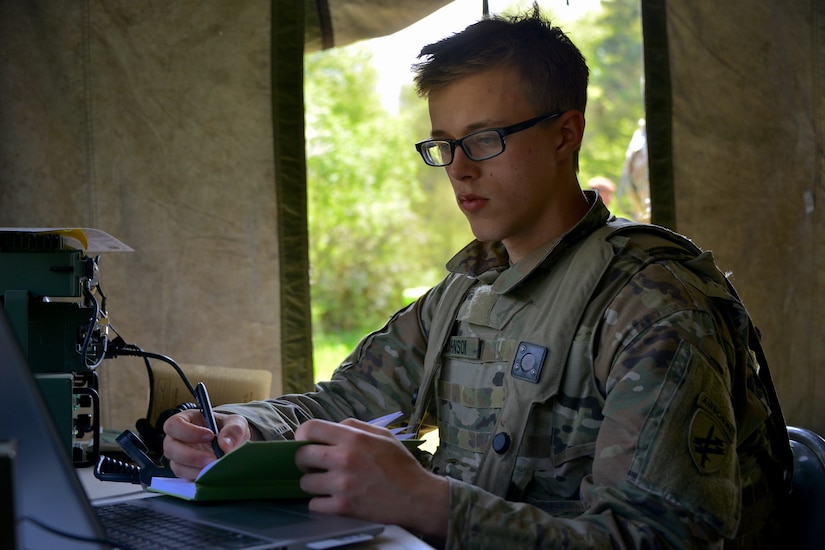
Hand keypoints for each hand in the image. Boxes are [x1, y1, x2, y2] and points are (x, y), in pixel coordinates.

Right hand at [162, 409, 251, 479]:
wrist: (233, 444)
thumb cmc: (229, 429)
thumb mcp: (236, 423)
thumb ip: (233, 430)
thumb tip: (225, 444)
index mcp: (186, 420)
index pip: (174, 424)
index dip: (188, 431)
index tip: (210, 436)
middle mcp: (178, 439)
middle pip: (170, 447)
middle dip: (191, 455)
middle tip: (213, 458)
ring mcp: (179, 457)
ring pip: (176, 465)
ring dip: (195, 469)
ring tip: (214, 468)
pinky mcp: (186, 471)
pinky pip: (185, 477)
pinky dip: (198, 477)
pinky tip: (211, 474)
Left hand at [294, 418, 447, 540]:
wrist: (417, 497)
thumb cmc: (401, 465)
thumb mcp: (382, 435)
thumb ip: (354, 427)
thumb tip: (331, 427)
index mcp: (353, 438)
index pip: (309, 429)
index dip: (303, 436)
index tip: (306, 443)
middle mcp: (343, 458)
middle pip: (301, 456)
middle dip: (306, 461)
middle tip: (316, 465)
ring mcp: (341, 484)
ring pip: (305, 482)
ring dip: (314, 483)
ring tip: (328, 483)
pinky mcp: (342, 507)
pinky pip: (314, 504)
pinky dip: (321, 503)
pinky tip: (334, 498)